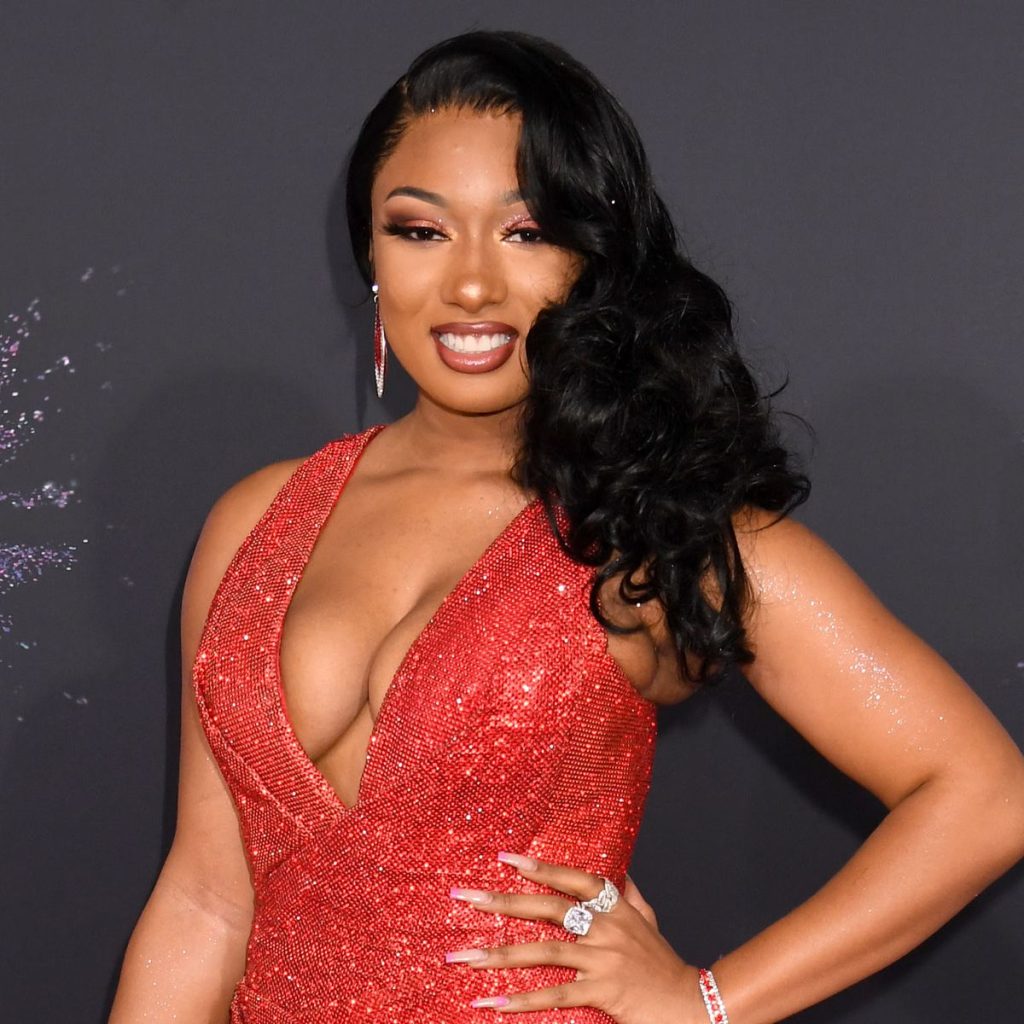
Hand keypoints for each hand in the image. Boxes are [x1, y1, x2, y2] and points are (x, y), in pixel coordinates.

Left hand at [446, 852, 705, 1022]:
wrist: (693, 1006)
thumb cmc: (663, 963)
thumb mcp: (648, 921)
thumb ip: (627, 894)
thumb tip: (617, 868)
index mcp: (615, 907)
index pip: (574, 879)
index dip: (541, 868)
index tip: (505, 858)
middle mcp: (607, 928)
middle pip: (547, 909)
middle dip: (501, 902)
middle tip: (464, 897)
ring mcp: (604, 960)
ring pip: (543, 952)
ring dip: (498, 955)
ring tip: (463, 957)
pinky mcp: (603, 993)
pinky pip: (556, 994)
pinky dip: (523, 1000)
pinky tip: (493, 1002)